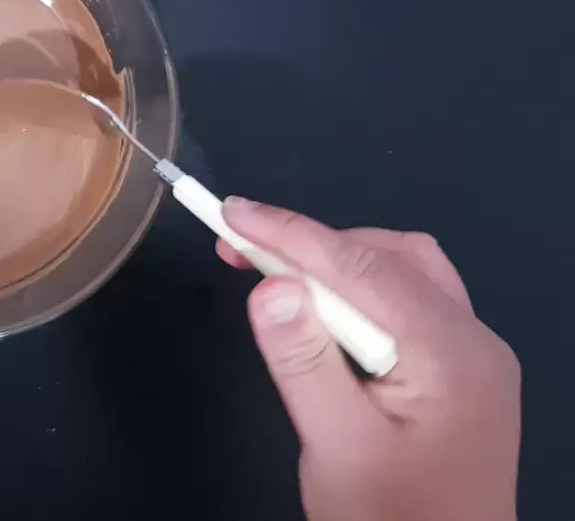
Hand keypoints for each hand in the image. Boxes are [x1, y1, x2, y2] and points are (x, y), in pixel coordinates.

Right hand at [219, 198, 519, 520]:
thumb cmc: (388, 519)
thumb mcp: (335, 444)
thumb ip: (303, 362)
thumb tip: (270, 284)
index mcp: (450, 354)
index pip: (361, 268)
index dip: (290, 233)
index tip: (228, 212)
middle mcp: (474, 341)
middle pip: (389, 259)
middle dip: (311, 244)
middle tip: (238, 251)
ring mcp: (474, 357)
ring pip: (405, 273)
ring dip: (338, 264)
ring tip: (275, 279)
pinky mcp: (462, 374)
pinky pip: (411, 303)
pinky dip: (360, 292)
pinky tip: (321, 316)